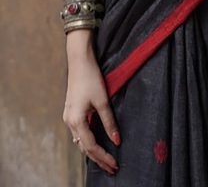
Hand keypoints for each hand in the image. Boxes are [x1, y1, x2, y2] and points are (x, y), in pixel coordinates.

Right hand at [63, 44, 120, 174]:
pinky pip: (79, 132)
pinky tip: (96, 142)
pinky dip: (88, 140)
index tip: (115, 165)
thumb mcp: (102, 101)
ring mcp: (68, 116)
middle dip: (98, 159)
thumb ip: (109, 122)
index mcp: (76, 121)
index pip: (91, 147)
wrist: (79, 60)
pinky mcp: (71, 111)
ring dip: (92, 151)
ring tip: (106, 159)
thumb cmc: (91, 78)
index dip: (103, 157)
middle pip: (84, 147)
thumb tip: (116, 141)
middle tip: (112, 168)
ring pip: (80, 140)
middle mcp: (69, 122)